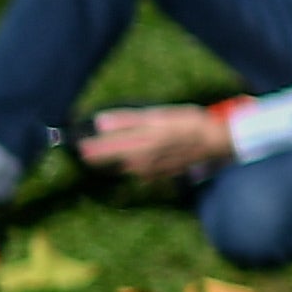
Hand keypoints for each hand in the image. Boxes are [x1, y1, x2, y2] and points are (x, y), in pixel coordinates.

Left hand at [79, 102, 235, 181]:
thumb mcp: (157, 116)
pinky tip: (135, 158)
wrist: (215, 143)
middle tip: (85, 151)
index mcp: (136, 146)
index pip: (103, 149)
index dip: (88, 147)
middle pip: (110, 161)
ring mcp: (149, 172)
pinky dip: (131, 165)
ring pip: (123, 167)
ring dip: (113, 161)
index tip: (76, 144)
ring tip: (106, 153)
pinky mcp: (159, 176)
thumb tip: (99, 123)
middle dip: (97, 156)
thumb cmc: (186, 123)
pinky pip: (138, 171)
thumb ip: (126, 120)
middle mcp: (138, 163)